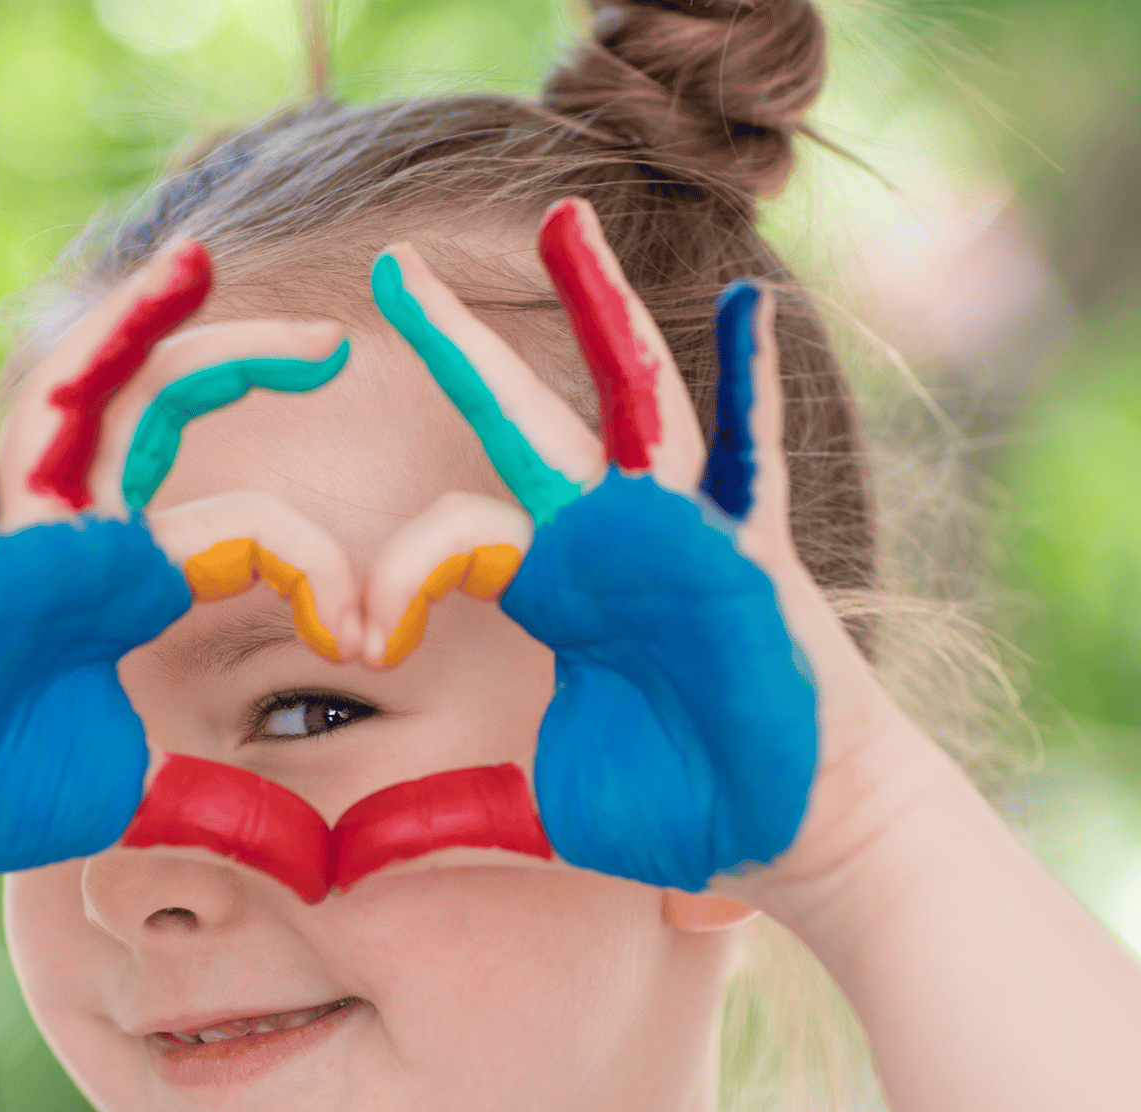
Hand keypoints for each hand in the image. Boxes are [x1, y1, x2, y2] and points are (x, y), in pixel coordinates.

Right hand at [0, 240, 360, 875]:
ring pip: (72, 406)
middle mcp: (77, 534)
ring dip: (127, 330)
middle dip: (242, 362)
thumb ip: (226, 802)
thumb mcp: (141, 790)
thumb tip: (319, 858)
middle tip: (336, 341)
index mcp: (133, 576)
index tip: (371, 635)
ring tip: (190, 263)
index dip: (320, 569)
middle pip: (162, 413)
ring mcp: (8, 538)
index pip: (248, 528)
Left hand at [364, 199, 894, 902]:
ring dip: (599, 312)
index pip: (452, 535)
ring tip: (560, 221)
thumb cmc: (678, 808)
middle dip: (459, 344)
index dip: (392, 576)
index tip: (358, 642)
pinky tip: (750, 304)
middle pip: (523, 420)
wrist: (797, 835)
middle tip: (392, 269)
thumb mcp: (539, 811)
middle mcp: (610, 539)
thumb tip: (343, 862)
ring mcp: (685, 534)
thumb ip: (446, 815)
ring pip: (633, 402)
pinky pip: (755, 458)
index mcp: (554, 585)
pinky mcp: (753, 554)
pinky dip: (757, 385)